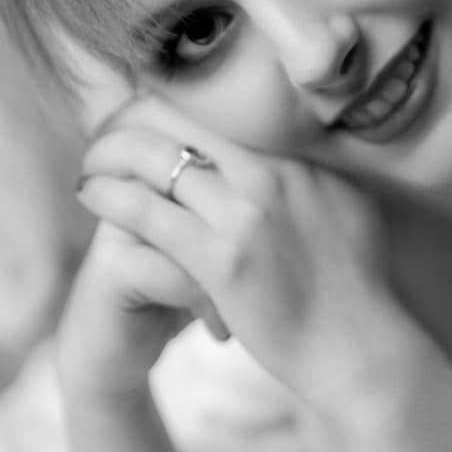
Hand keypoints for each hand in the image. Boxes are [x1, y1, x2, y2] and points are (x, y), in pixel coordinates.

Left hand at [75, 98, 406, 418]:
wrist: (361, 349)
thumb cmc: (354, 290)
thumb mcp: (344, 209)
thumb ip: (311, 176)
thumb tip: (292, 152)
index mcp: (299, 159)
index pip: (216, 108)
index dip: (168, 102)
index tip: (141, 111)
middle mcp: (274, 174)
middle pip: (180, 118)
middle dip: (130, 118)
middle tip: (103, 130)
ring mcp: (248, 214)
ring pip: (155, 158)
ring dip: (109, 153)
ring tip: (89, 162)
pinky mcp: (222, 259)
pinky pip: (147, 211)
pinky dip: (110, 196)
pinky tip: (91, 195)